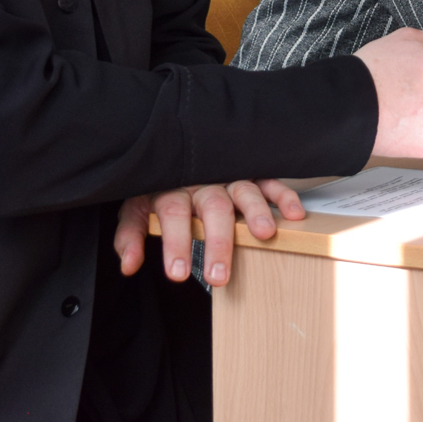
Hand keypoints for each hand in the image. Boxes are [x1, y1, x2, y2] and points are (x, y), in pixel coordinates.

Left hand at [112, 178, 304, 288]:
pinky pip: (270, 181)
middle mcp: (203, 181)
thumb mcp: (136, 207)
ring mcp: (229, 176)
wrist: (175, 146)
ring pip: (244, 192)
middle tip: (219, 276)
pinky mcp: (251, 173)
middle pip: (212, 208)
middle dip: (217, 242)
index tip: (179, 274)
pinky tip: (294, 214)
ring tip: (264, 235)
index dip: (176, 243)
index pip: (174, 214)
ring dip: (255, 212)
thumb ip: (130, 235)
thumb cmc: (158, 185)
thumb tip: (128, 265)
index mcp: (172, 188)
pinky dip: (283, 196)